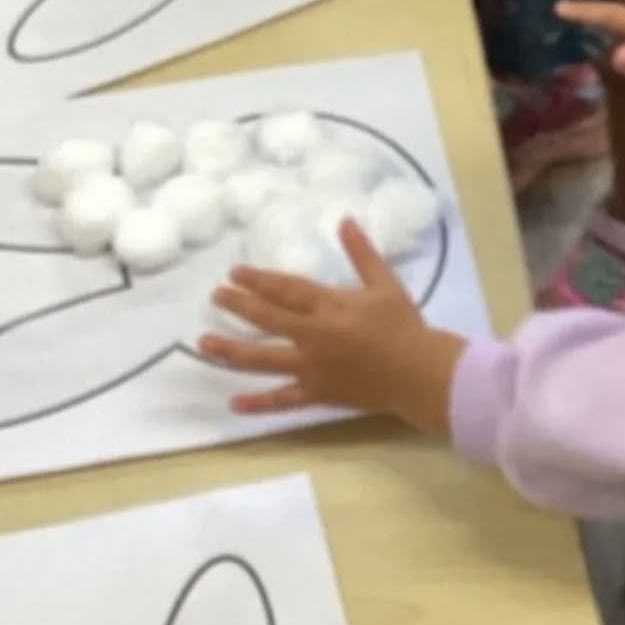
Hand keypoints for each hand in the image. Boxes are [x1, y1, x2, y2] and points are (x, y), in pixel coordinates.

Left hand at [199, 220, 464, 435]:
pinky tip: (234, 404)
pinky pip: (283, 400)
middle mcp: (313, 336)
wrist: (420, 375)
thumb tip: (344, 220)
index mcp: (328, 307)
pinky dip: (258, 403)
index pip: (285, 289)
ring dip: (231, 350)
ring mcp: (311, 367)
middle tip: (214, 297)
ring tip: (204, 344)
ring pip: (263, 359)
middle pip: (266, 318)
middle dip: (238, 305)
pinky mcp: (317, 393)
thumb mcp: (384, 284)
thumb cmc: (404, 327)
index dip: (258, 279)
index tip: (234, 273)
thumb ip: (362, 253)